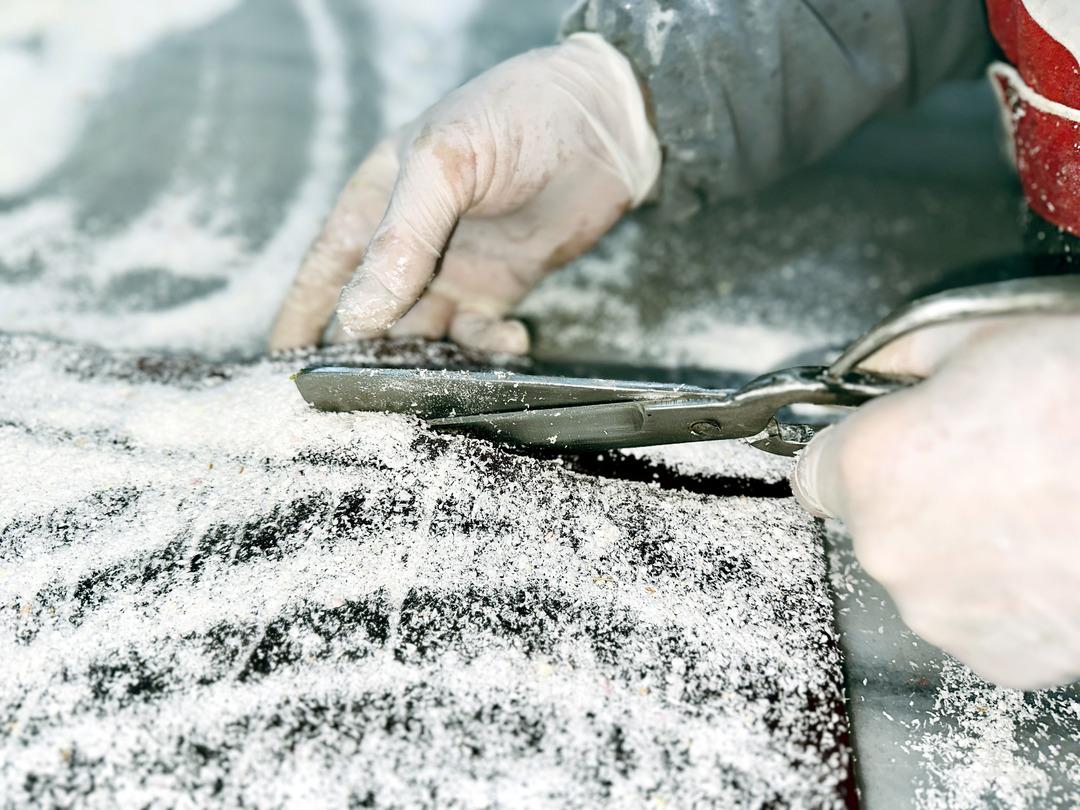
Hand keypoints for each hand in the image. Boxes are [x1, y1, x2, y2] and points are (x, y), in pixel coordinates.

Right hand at [269, 34, 659, 353]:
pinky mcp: (499, 288)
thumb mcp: (445, 164)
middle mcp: (406, 244)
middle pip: (369, 317)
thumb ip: (402, 239)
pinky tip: (510, 340)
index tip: (284, 371)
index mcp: (374, 204)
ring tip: (440, 381)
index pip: (322, 272)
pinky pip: (478, 335)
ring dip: (428, 362)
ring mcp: (453, 270)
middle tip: (366, 400)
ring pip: (422, 335)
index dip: (301, 321)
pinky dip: (487, 348)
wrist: (605, 121)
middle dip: (365, 358)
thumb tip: (358, 316)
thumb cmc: (515, 116)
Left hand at [792, 316, 1079, 688]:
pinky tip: (1056, 548)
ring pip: (929, 571)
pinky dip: (1007, 591)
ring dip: (964, 543)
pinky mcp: (1003, 660)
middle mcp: (891, 552)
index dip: (854, 448)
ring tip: (1040, 501)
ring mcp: (946, 615)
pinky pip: (980, 617)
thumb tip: (883, 367)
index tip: (885, 441)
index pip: (814, 469)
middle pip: (875, 520)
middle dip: (916, 491)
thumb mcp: (985, 333)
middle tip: (991, 458)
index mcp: (871, 468)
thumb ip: (905, 357)